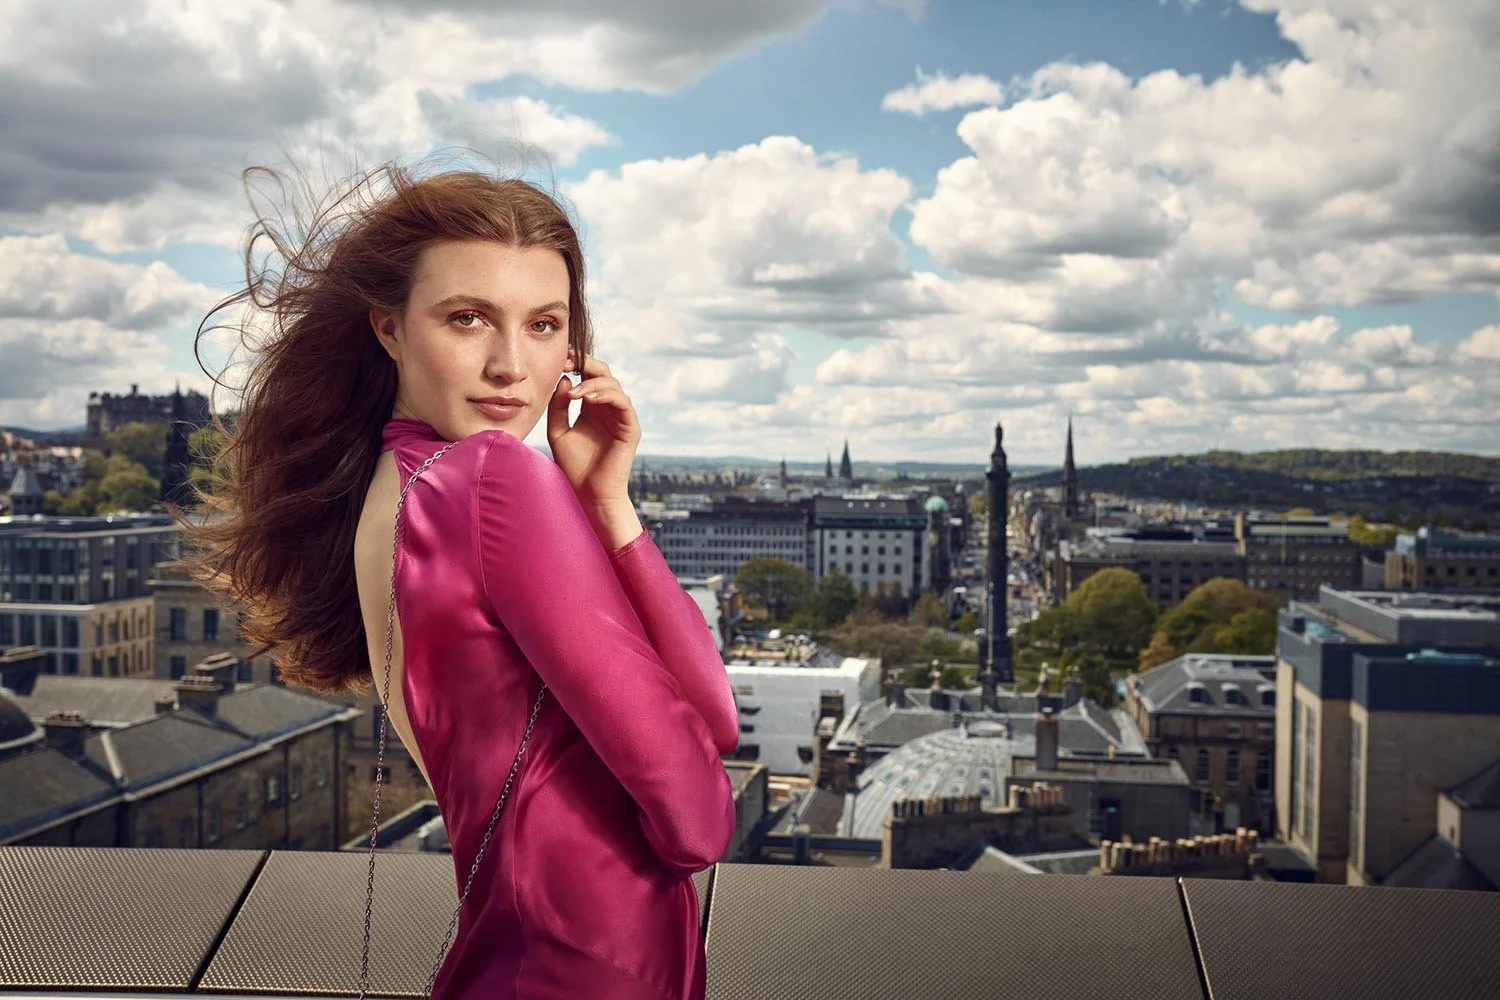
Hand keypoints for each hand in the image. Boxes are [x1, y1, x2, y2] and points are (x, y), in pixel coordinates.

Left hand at [546, 355, 640, 508]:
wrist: (589, 494)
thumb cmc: (574, 467)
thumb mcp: (557, 432)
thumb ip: (558, 406)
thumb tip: (564, 380)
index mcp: (592, 407)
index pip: (588, 376)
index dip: (576, 364)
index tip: (558, 361)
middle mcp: (608, 408)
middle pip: (604, 373)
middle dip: (585, 364)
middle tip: (566, 364)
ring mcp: (621, 417)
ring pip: (613, 385)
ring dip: (592, 383)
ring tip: (574, 394)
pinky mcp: (631, 427)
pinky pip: (623, 402)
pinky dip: (606, 396)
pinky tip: (588, 399)